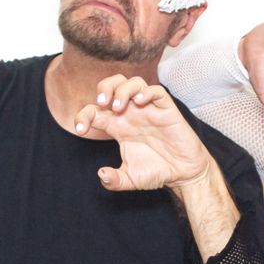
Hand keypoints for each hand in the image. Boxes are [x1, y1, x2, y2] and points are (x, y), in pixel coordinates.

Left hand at [74, 75, 212, 190]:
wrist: (183, 174)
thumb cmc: (157, 171)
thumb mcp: (131, 179)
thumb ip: (114, 180)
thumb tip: (102, 175)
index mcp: (118, 127)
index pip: (95, 111)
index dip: (83, 116)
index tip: (81, 129)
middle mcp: (131, 114)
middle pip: (113, 85)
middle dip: (103, 88)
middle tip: (102, 103)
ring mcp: (149, 110)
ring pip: (133, 82)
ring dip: (122, 90)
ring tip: (119, 107)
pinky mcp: (167, 110)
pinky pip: (156, 91)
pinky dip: (146, 92)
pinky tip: (140, 102)